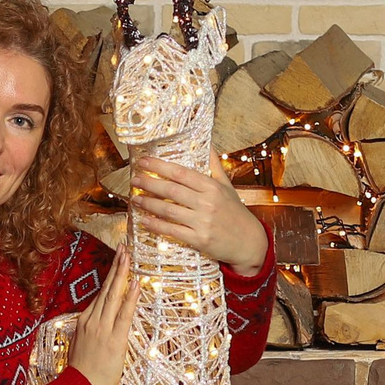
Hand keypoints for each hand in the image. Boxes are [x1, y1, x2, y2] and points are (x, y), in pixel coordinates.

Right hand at [66, 244, 137, 384]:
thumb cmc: (81, 374)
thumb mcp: (81, 347)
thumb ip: (89, 333)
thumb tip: (97, 325)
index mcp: (84, 322)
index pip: (100, 294)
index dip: (109, 277)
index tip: (116, 261)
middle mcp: (92, 321)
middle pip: (106, 289)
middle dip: (116, 267)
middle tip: (123, 247)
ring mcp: (102, 329)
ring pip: (113, 296)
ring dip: (122, 274)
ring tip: (129, 256)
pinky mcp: (114, 339)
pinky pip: (123, 314)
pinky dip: (130, 298)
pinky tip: (135, 284)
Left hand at [132, 158, 270, 275]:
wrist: (249, 241)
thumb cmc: (234, 212)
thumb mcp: (227, 186)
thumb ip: (214, 165)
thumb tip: (207, 143)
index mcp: (212, 187)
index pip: (181, 173)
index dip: (159, 166)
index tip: (143, 161)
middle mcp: (207, 203)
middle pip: (171, 190)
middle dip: (149, 183)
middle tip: (134, 179)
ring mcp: (203, 222)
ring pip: (168, 210)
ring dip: (148, 204)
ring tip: (135, 198)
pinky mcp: (199, 239)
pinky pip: (172, 231)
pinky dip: (156, 225)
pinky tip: (144, 220)